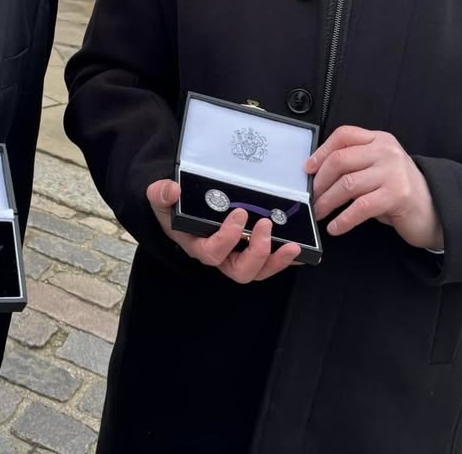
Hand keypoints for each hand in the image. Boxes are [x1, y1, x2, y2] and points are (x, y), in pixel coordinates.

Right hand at [146, 179, 301, 282]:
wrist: (177, 210)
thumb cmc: (171, 207)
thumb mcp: (160, 198)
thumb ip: (161, 193)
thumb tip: (173, 189)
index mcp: (197, 245)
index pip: (213, 253)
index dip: (228, 238)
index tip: (239, 215)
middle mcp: (220, 256)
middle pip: (241, 271)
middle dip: (258, 252)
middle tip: (266, 225)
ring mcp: (236, 255)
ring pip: (258, 271)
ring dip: (277, 261)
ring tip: (293, 246)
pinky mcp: (250, 250)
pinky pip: (270, 261)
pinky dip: (286, 258)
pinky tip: (302, 250)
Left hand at [306, 126, 442, 249]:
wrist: (434, 209)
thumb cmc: (399, 190)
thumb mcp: (377, 168)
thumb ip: (355, 164)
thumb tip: (318, 175)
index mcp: (379, 140)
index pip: (344, 135)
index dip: (321, 151)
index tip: (308, 168)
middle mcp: (386, 151)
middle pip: (340, 160)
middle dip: (320, 181)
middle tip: (311, 197)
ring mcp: (393, 172)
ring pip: (347, 184)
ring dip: (327, 201)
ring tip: (319, 212)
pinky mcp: (397, 195)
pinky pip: (361, 207)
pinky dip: (344, 219)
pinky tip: (335, 227)